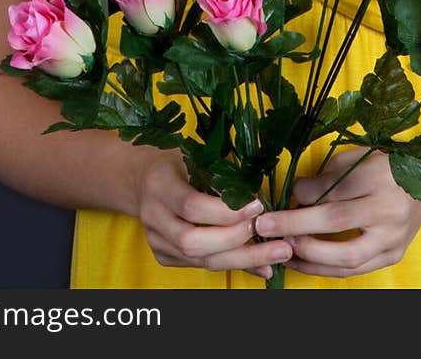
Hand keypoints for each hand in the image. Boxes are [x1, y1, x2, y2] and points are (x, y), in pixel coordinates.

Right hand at [132, 147, 292, 278]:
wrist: (142, 180)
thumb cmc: (176, 161)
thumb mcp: (194, 153)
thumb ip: (220, 169)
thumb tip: (258, 183)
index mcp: (160, 185)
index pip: (191, 206)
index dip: (225, 211)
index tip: (256, 205)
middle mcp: (153, 217)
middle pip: (193, 241)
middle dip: (235, 239)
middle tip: (268, 229)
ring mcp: (157, 241)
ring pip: (200, 260)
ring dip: (243, 258)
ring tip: (277, 253)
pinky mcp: (164, 256)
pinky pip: (202, 266)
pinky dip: (235, 265)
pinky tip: (262, 264)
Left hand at [254, 149, 420, 278]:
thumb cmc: (387, 167)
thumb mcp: (358, 158)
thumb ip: (328, 177)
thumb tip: (295, 194)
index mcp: (380, 177)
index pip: (335, 189)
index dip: (303, 195)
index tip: (282, 196)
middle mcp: (388, 211)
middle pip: (336, 223)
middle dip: (296, 227)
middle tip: (266, 227)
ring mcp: (393, 238)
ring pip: (346, 257)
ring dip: (308, 256)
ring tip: (282, 249)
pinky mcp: (392, 256)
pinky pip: (355, 270)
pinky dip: (326, 268)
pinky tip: (304, 261)